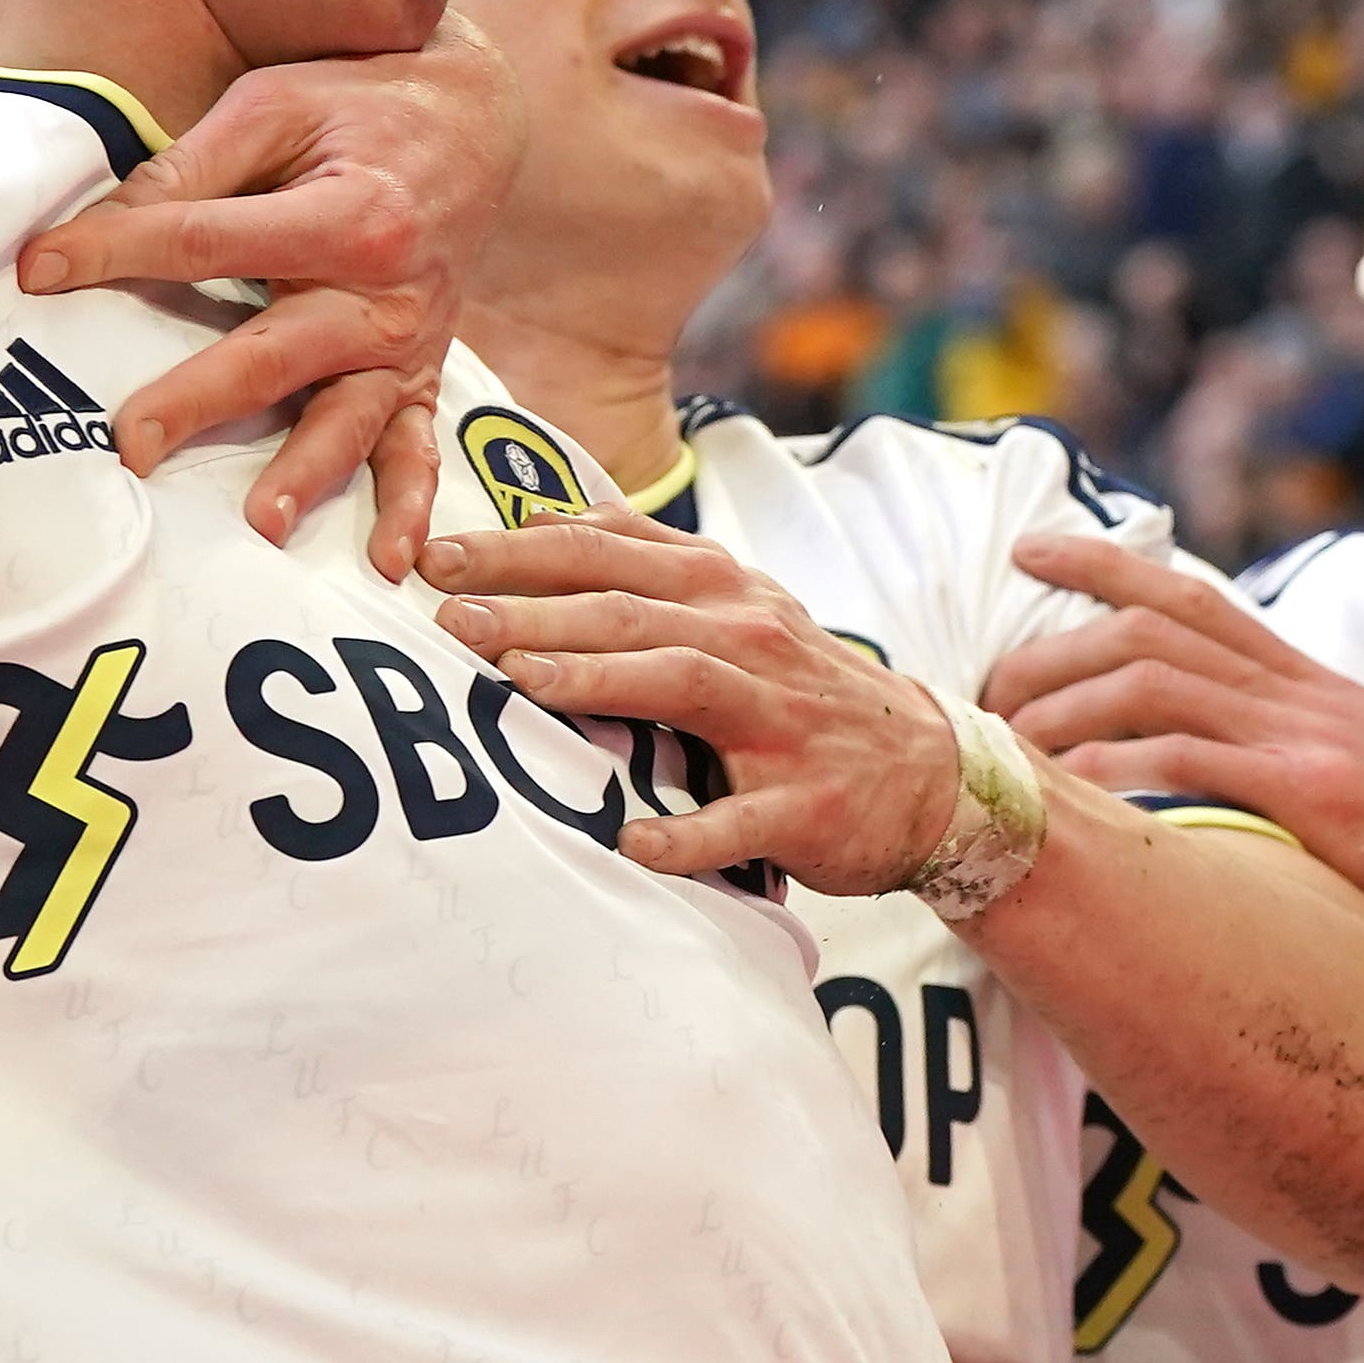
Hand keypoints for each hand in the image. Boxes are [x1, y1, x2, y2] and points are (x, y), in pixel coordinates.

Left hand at [14, 15, 522, 573]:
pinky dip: (409, 506)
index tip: (36, 268)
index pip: (206, 240)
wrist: (474, 118)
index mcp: (347, 213)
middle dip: (198, 400)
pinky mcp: (419, 372)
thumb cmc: (360, 103)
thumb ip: (194, 165)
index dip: (116, 250)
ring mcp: (406, 342)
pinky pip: (419, 448)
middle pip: (275, 354)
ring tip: (258, 524)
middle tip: (128, 443)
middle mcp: (385, 290)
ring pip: (346, 417)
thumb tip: (102, 223)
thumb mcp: (275, 105)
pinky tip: (390, 562)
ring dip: (303, 473)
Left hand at [421, 505, 971, 891]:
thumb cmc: (795, 687)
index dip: (520, 549)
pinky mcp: (804, 802)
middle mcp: (749, 638)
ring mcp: (779, 719)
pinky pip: (738, 818)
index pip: (608, 551)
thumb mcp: (732, 606)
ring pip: (679, 683)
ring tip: (518, 681)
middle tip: (448, 617)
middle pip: (629, 610)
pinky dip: (686, 833)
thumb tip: (534, 520)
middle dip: (533, 608)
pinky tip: (628, 842)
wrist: (926, 773)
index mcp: (721, 588)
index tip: (437, 556)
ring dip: (596, 679)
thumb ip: (643, 564)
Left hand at [991, 532, 1363, 964]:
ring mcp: (1308, 739)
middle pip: (1148, 629)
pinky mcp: (1318, 797)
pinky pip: (1193, 763)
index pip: (1190, 596)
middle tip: (986, 688)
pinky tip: (1070, 792)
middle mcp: (1301, 693)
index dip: (1102, 566)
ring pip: (1152, 682)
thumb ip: (1302, 768)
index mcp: (1312, 686)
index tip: (1029, 552)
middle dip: (1051, 647)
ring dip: (1063, 707)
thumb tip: (1236, 797)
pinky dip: (1119, 769)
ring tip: (1006, 746)